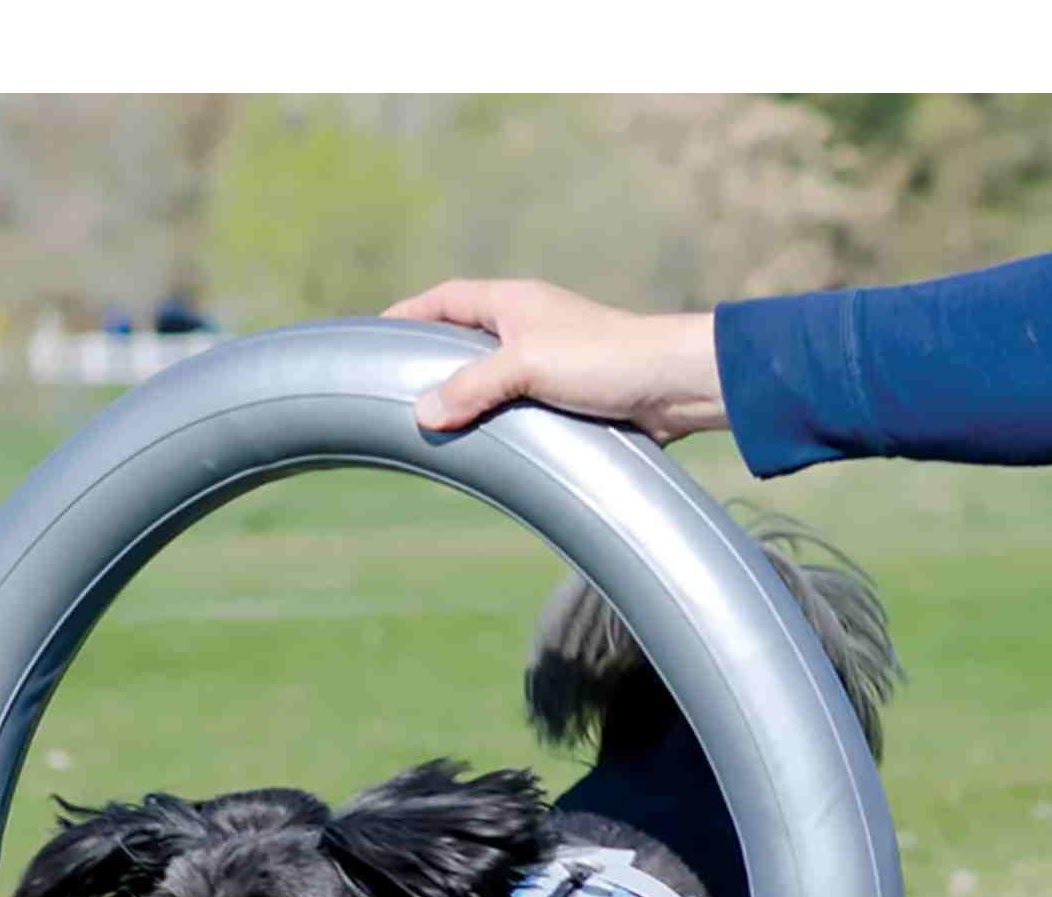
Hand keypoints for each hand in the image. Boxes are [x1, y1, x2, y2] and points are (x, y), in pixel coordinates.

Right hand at [382, 279, 727, 444]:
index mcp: (513, 303)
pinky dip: (494, 418)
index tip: (377, 333)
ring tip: (431, 422)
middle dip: (431, 357)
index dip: (410, 312)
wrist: (673, 386)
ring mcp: (548, 360)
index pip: (446, 298)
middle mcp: (528, 325)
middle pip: (463, 335)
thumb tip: (423, 412)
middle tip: (397, 385)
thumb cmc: (605, 359)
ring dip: (464, 394)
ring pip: (490, 374)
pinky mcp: (568, 394)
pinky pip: (516, 403)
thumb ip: (473, 386)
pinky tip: (481, 443)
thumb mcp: (527, 366)